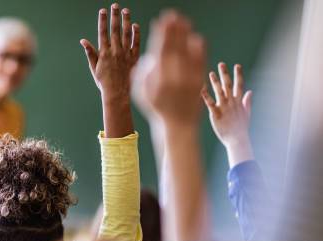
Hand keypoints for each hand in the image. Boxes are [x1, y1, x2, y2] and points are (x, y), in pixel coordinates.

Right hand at [80, 4, 139, 100]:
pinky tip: (135, 25)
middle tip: (115, 6)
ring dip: (126, 21)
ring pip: (126, 34)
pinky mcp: (134, 58)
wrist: (117, 94)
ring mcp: (126, 54)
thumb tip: (83, 41)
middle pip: (115, 30)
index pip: (103, 33)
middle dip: (115, 16)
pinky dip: (136, 33)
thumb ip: (90, 53)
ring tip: (126, 11)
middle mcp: (115, 52)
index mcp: (104, 53)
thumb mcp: (94, 68)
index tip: (102, 11)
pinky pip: (136, 43)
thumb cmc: (104, 82)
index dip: (102, 21)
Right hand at [132, 11, 205, 127]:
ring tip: (184, 22)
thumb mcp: (141, 94)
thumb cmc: (156, 108)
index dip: (162, 33)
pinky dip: (198, 47)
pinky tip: (195, 38)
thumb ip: (141, 74)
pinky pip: (201, 59)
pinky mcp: (200, 80)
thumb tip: (149, 56)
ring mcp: (189, 78)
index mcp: (159, 79)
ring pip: (189, 50)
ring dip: (186, 34)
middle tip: (173, 15)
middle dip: (174, 29)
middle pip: (176, 46)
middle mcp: (175, 76)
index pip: (161, 49)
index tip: (161, 21)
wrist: (178, 125)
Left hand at [202, 63, 253, 165]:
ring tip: (211, 73)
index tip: (237, 65)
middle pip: (228, 85)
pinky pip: (210, 103)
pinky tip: (201, 89)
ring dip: (215, 82)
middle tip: (221, 64)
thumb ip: (247, 102)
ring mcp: (224, 107)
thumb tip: (250, 91)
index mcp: (239, 102)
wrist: (237, 140)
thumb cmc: (241, 128)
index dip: (238, 75)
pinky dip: (206, 96)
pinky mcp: (216, 114)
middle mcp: (232, 102)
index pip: (239, 85)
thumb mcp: (247, 113)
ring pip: (219, 92)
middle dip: (225, 74)